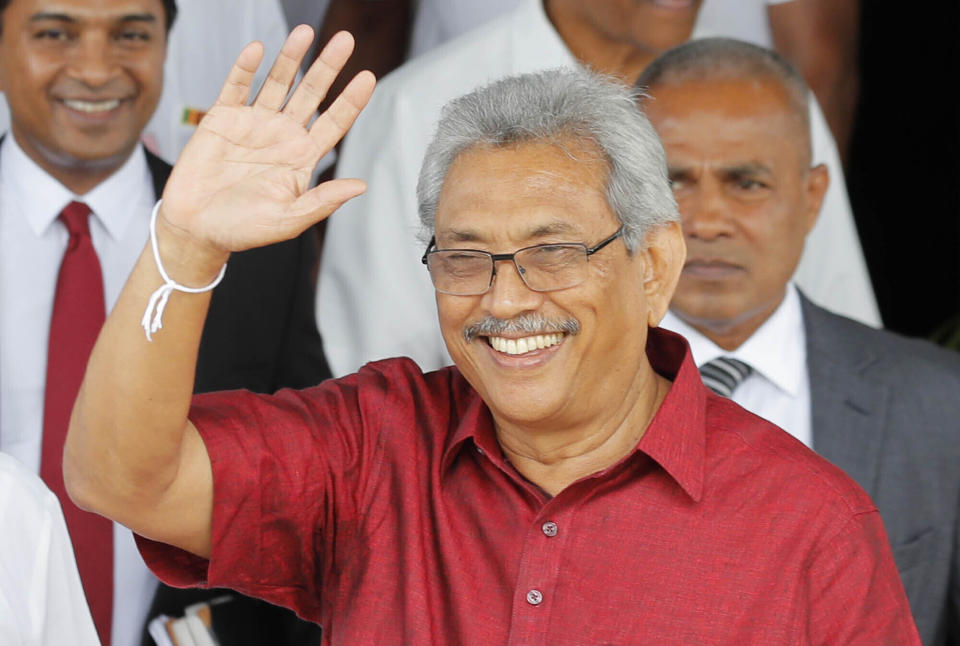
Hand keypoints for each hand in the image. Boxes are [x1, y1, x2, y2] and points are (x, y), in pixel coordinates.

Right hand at [159, 27, 375, 253]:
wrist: (198, 228)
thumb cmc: (244, 229)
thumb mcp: (290, 220)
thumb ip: (324, 201)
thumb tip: (361, 186)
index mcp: (302, 157)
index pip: (334, 123)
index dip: (351, 101)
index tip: (368, 77)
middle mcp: (282, 135)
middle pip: (311, 94)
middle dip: (328, 67)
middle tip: (345, 40)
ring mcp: (253, 123)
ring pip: (277, 83)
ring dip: (291, 57)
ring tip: (305, 32)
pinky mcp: (221, 118)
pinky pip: (236, 86)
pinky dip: (246, 68)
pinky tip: (259, 50)